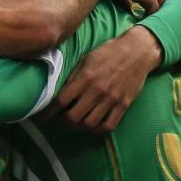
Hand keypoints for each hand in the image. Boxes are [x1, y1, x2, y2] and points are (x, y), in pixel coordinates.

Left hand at [43, 25, 162, 131]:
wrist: (138, 51)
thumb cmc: (108, 52)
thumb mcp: (85, 60)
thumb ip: (73, 78)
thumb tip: (58, 93)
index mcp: (85, 78)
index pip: (61, 101)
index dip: (48, 111)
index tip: (43, 116)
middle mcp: (97, 90)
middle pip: (73, 117)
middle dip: (62, 121)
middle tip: (59, 118)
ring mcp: (112, 99)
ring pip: (89, 124)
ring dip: (78, 126)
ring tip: (74, 122)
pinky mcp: (124, 105)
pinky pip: (109, 125)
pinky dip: (97, 129)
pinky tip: (92, 124)